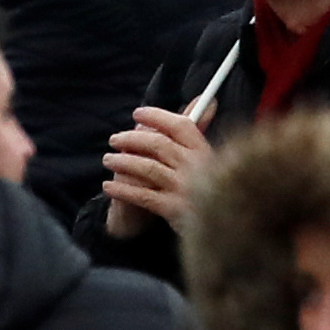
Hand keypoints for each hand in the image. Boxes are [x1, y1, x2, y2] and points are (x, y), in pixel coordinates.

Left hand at [99, 105, 214, 230]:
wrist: (221, 228)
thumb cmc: (208, 187)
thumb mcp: (208, 159)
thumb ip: (199, 131)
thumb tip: (205, 100)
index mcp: (205, 151)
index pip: (181, 125)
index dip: (157, 116)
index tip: (137, 114)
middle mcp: (196, 167)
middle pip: (158, 145)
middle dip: (131, 139)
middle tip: (114, 139)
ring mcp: (185, 189)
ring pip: (147, 168)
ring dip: (122, 162)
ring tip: (108, 160)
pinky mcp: (174, 210)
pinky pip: (142, 196)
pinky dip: (123, 190)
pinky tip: (109, 187)